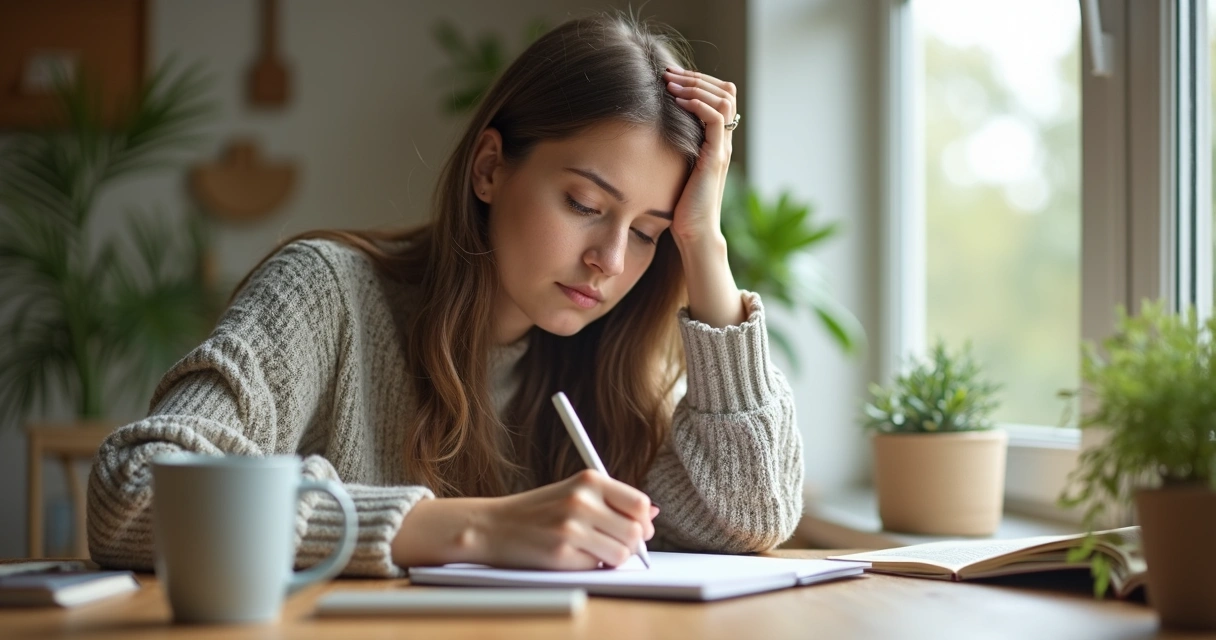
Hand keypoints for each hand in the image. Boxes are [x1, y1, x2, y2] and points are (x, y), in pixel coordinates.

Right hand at [480, 470, 658, 569]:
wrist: (493, 526)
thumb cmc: (537, 510)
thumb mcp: (574, 492)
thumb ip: (613, 500)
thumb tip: (653, 512)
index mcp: (589, 479)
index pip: (639, 503)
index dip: (644, 521)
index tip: (639, 529)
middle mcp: (581, 500)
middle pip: (635, 531)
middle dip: (631, 544)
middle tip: (615, 544)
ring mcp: (571, 527)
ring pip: (621, 553)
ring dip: (612, 557)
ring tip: (591, 549)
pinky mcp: (562, 553)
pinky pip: (597, 566)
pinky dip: (590, 565)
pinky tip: (572, 555)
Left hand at [663, 65, 737, 248]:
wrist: (694, 233)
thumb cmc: (679, 206)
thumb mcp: (674, 167)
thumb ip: (672, 147)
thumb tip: (648, 128)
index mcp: (715, 140)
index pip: (720, 96)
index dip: (699, 80)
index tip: (671, 76)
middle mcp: (722, 141)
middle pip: (726, 91)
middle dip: (696, 77)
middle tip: (669, 73)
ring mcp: (721, 148)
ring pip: (724, 99)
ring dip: (696, 85)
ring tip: (670, 83)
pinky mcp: (715, 157)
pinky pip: (715, 119)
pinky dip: (698, 104)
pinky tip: (678, 101)